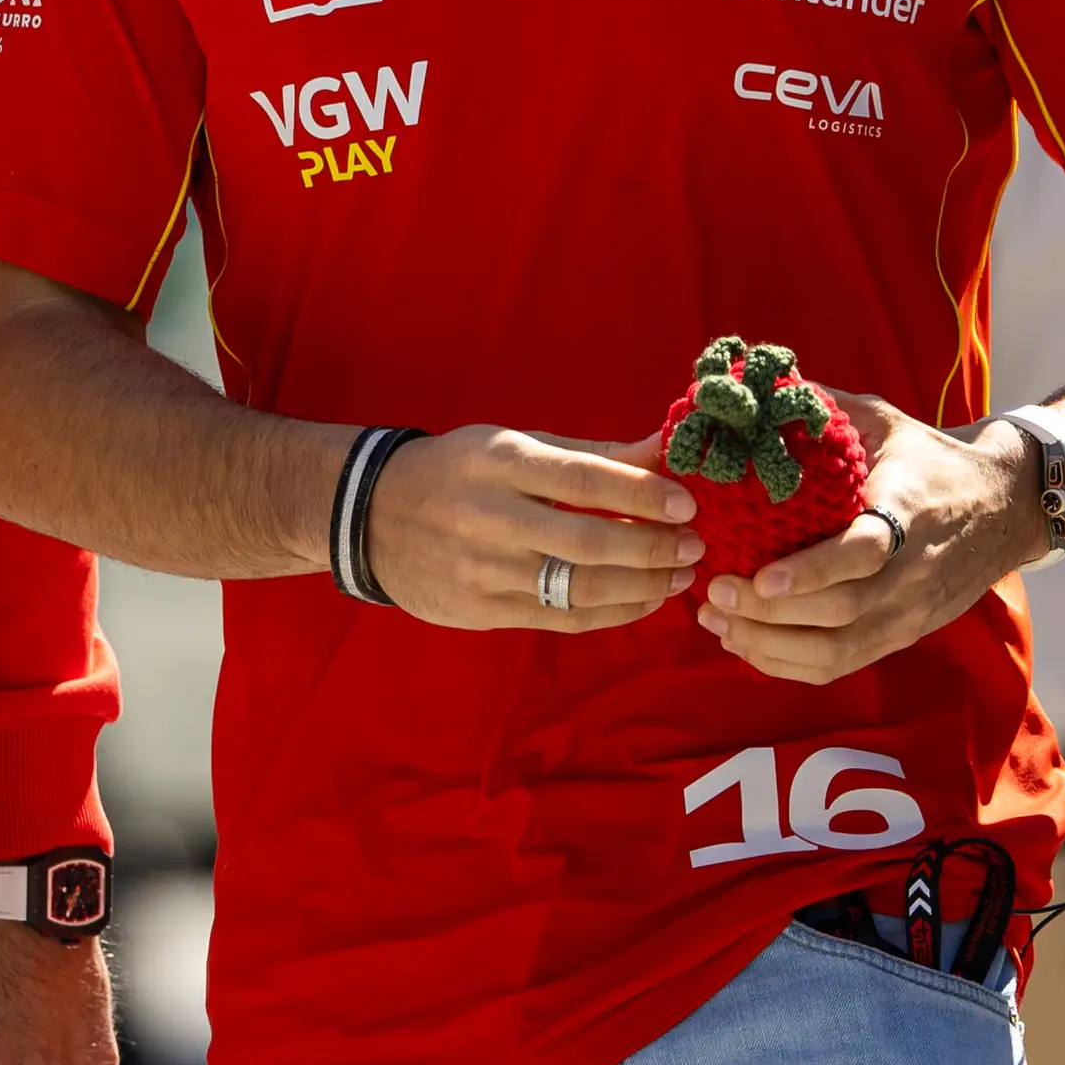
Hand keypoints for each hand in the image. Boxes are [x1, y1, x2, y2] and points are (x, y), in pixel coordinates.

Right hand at [365, 425, 698, 629]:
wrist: (371, 517)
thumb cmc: (458, 470)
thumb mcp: (513, 445)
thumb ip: (590, 455)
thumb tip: (664, 450)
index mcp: (497, 463)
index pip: (581, 480)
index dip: (640, 494)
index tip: (687, 503)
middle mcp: (489, 518)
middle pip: (586, 543)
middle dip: (651, 548)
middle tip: (693, 545)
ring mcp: (483, 571)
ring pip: (579, 589)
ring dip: (641, 586)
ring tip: (677, 575)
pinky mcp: (482, 612)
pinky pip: (562, 619)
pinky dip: (612, 611)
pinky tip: (642, 600)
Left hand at [694, 394, 1044, 684]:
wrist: (1005, 508)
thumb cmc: (930, 460)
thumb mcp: (886, 424)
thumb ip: (826, 407)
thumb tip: (759, 385)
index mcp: (909, 511)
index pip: (864, 553)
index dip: (811, 571)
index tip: (761, 576)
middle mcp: (912, 572)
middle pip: (839, 612)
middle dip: (768, 613)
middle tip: (715, 590)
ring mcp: (908, 612)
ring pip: (835, 650)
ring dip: (769, 644)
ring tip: (716, 619)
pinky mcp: (902, 636)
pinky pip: (840, 666)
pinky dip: (787, 664)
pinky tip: (744, 643)